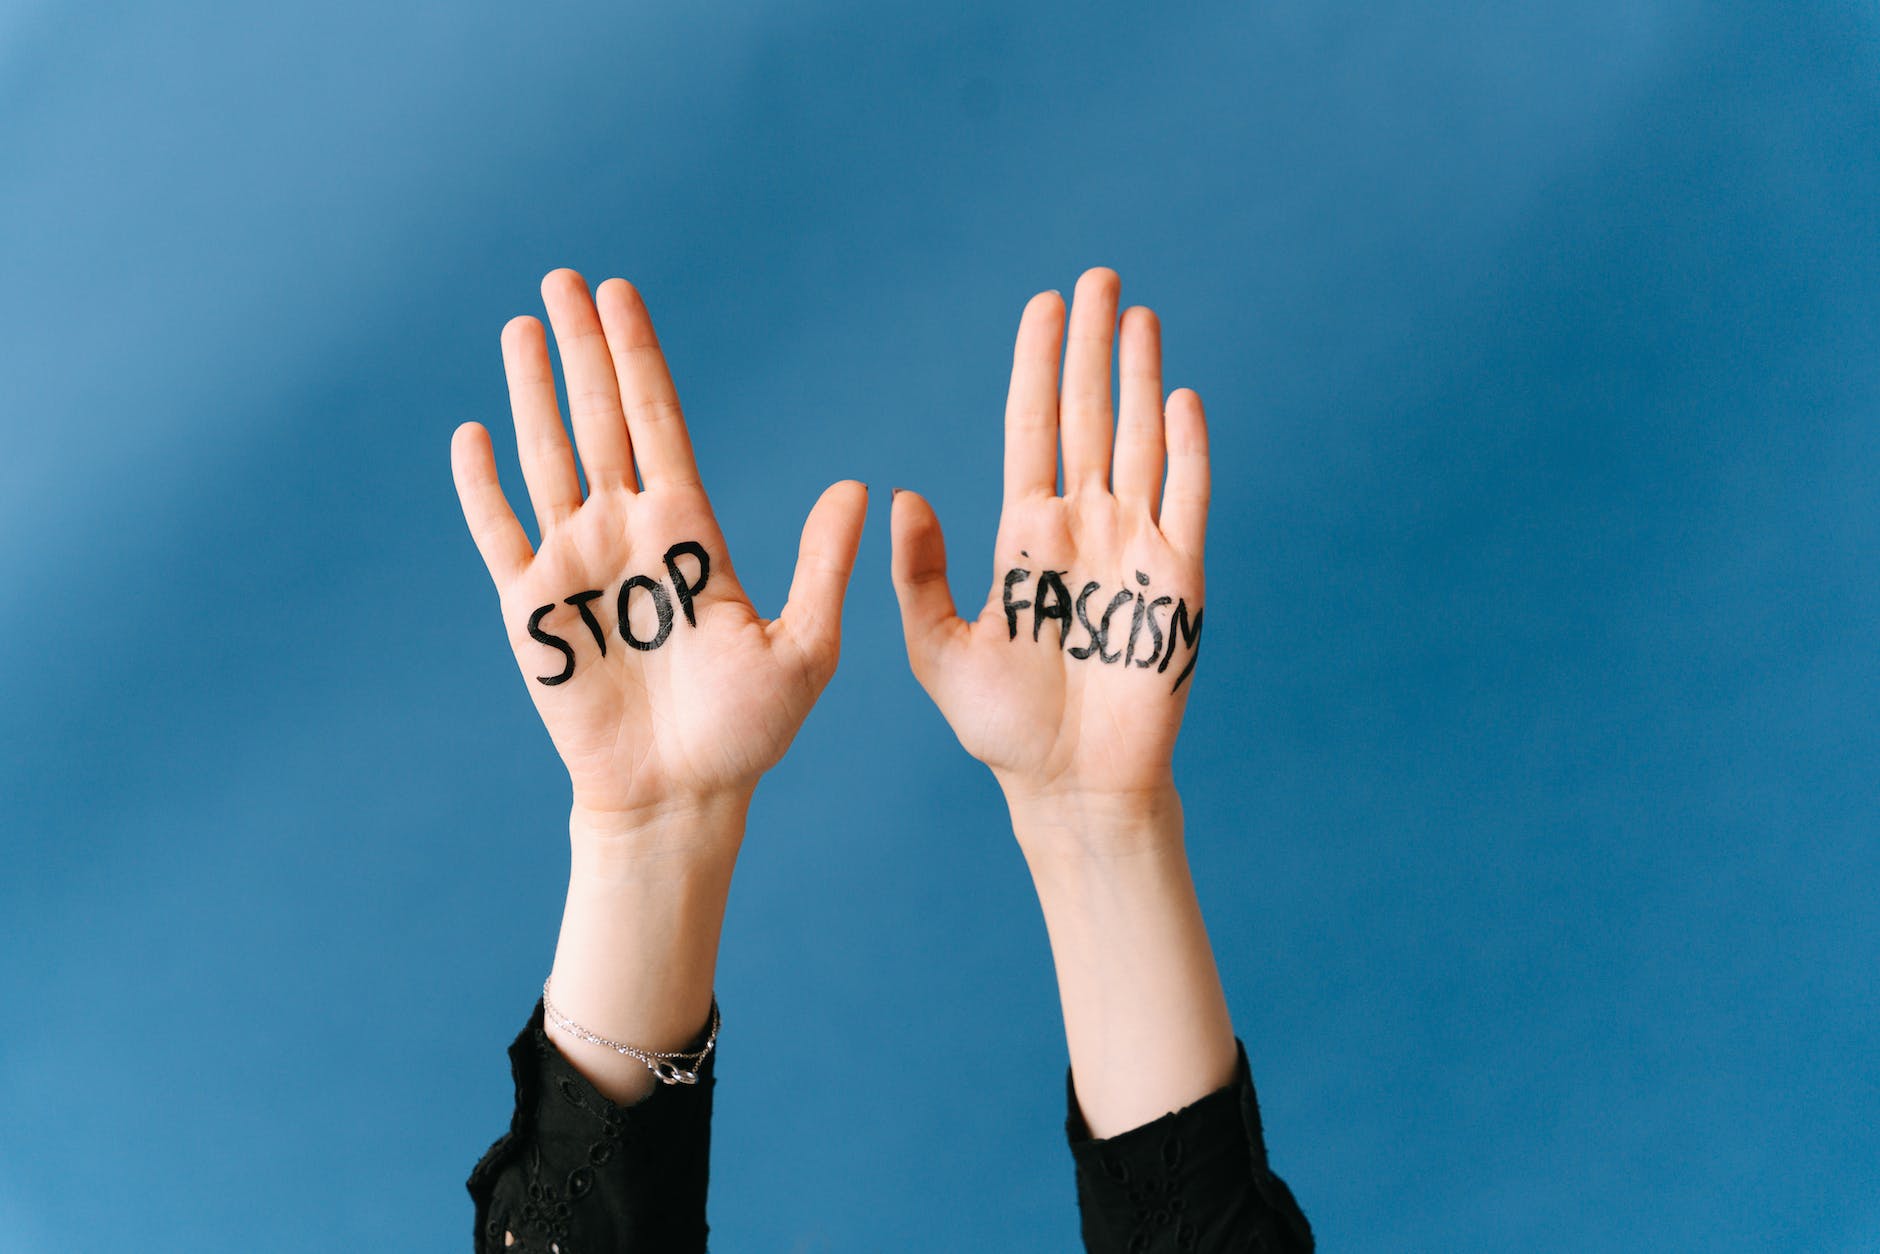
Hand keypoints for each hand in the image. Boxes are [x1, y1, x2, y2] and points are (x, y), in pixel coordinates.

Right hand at [452, 269, 867, 840]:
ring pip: (546, 458)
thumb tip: (861, 486)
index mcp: (689, 531)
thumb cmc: (747, 734)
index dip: (639, 359)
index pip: (659, 423)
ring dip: (533, 393)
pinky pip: (498, 535)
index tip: (621, 296)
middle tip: (563, 278)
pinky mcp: (530, 611)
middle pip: (599, 420)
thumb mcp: (805, 647)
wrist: (680, 797)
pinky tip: (471, 433)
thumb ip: (824, 565)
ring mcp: (575, 566)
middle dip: (583, 348)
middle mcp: (628, 533)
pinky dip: (481, 487)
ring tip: (521, 328)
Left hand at [890, 267, 1208, 827]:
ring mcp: (1135, 548)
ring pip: (1140, 441)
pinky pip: (1187, 501)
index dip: (1038, 365)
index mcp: (1026, 536)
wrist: (1071, 784)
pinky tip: (1181, 399)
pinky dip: (1187, 450)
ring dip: (1141, 378)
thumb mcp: (939, 649)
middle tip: (1099, 276)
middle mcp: (1084, 528)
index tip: (1044, 305)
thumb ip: (919, 575)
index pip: (1033, 428)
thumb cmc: (1005, 727)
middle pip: (1088, 416)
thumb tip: (901, 493)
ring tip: (1140, 315)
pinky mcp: (1178, 582)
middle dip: (1093, 346)